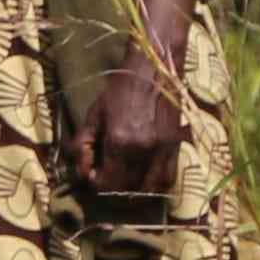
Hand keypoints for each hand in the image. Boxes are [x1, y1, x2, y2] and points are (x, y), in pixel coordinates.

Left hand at [75, 56, 187, 207]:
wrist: (154, 69)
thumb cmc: (119, 90)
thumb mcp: (93, 115)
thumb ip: (82, 146)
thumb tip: (82, 173)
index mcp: (119, 141)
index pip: (107, 184)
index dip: (96, 185)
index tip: (93, 175)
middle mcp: (143, 150)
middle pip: (127, 190)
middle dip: (113, 190)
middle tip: (108, 178)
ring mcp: (163, 150)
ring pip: (149, 189)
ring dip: (135, 191)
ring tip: (125, 180)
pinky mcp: (176, 146)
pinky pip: (168, 179)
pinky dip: (155, 184)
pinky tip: (146, 176)